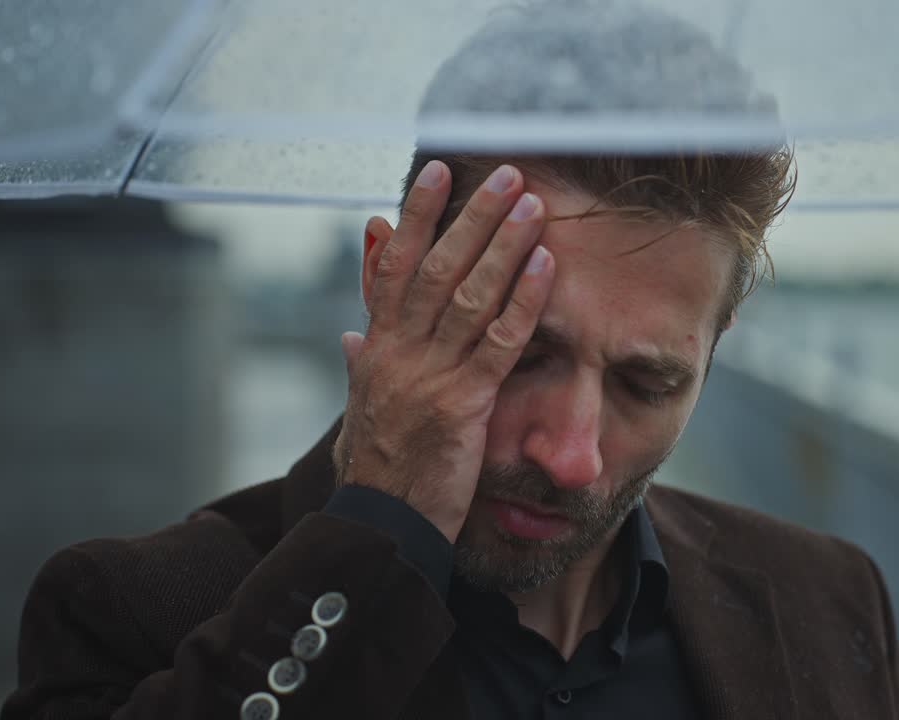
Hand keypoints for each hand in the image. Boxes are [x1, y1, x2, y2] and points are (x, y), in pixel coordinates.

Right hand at [333, 163, 554, 542]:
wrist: (381, 525)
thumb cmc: (381, 466)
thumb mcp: (363, 404)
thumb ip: (362, 359)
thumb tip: (352, 328)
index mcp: (377, 346)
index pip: (393, 264)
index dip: (415, 214)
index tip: (438, 172)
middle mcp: (398, 352)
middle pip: (435, 267)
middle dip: (471, 216)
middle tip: (504, 172)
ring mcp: (430, 376)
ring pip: (468, 295)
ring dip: (503, 245)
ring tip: (532, 204)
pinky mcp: (463, 405)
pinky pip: (499, 343)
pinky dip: (524, 301)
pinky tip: (546, 267)